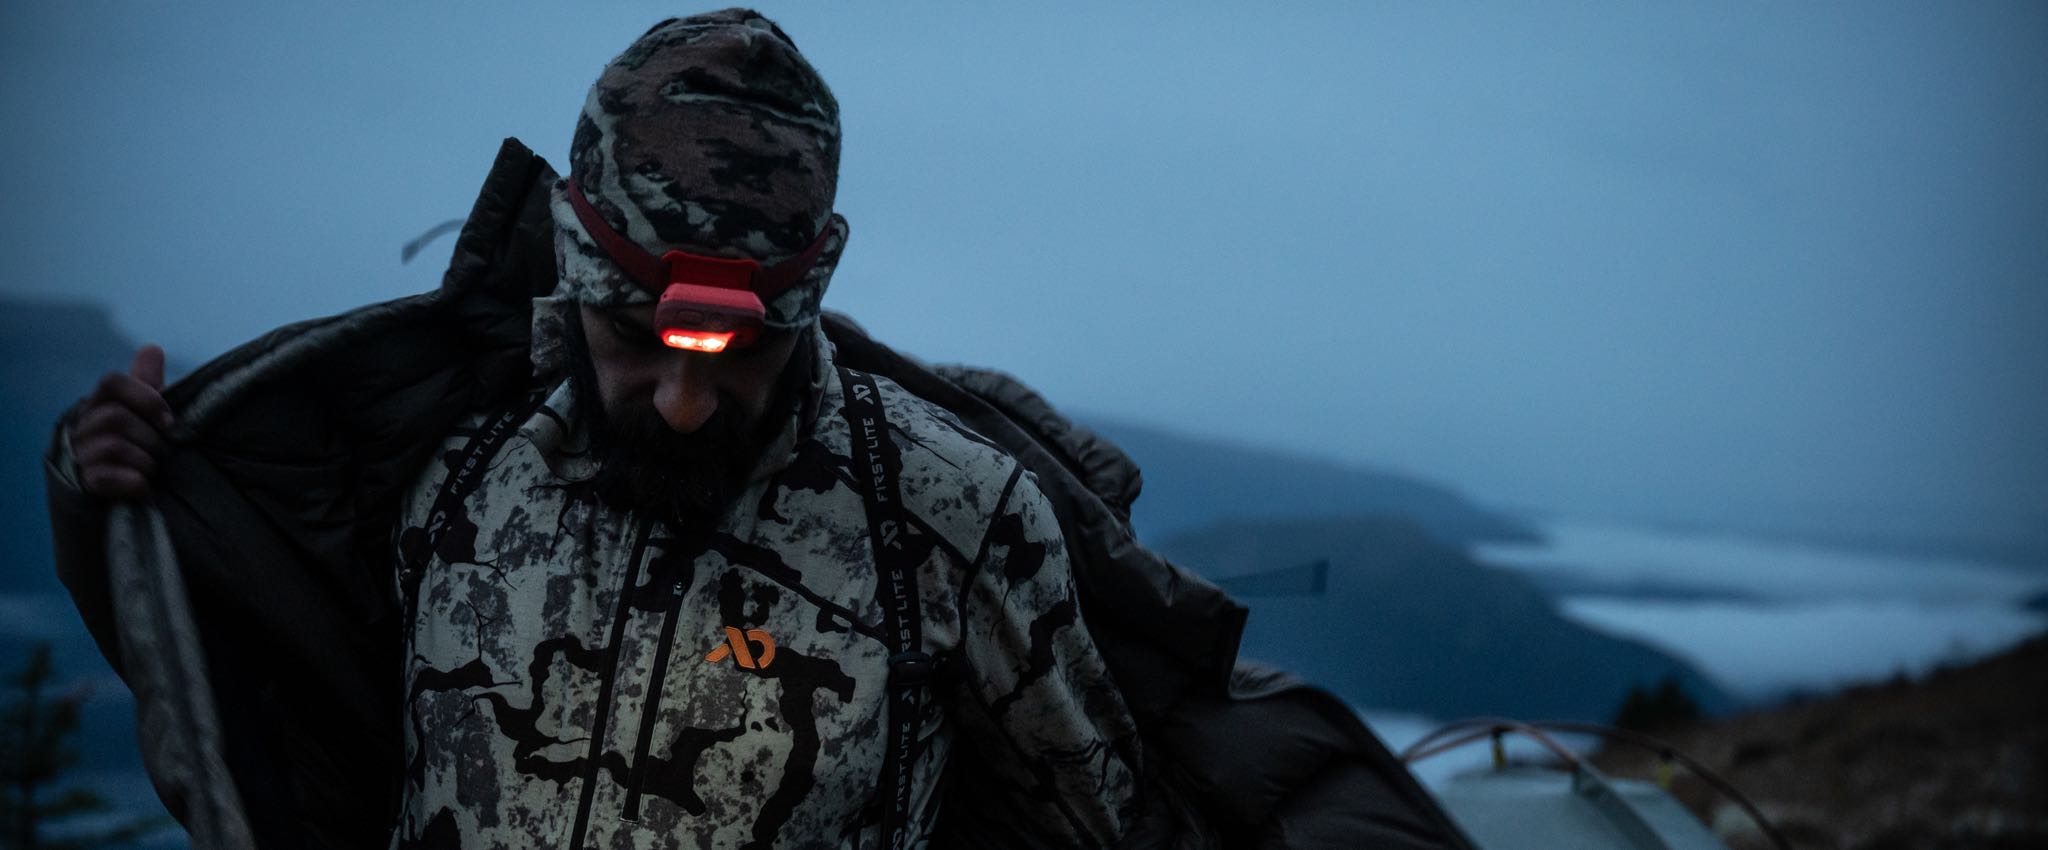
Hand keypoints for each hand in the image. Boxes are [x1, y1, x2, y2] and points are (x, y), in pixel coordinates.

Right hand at [68, 345, 173, 500]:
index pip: (112, 382)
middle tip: (162, 453)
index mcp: (101, 404)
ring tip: (152, 470)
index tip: (168, 421)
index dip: (144, 398)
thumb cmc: (135, 447)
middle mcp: (84, 426)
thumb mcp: (143, 416)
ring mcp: (80, 454)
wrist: (115, 495)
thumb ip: (146, 385)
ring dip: (145, 461)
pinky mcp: (83, 484)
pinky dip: (133, 482)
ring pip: (114, 446)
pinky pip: (106, 477)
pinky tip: (142, 486)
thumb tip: (152, 348)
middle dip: (150, 438)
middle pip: (116, 418)